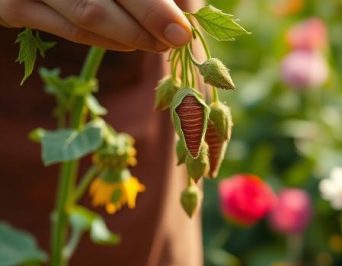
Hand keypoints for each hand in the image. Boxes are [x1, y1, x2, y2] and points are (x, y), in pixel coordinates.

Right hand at [0, 0, 192, 51]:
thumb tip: (184, 15)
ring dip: (131, 36)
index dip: (153, 5)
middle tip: (176, 40)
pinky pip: (69, 30)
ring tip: (159, 44)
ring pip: (89, 15)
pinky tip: (129, 45)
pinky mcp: (14, 6)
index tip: (181, 28)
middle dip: (148, 19)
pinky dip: (105, 41)